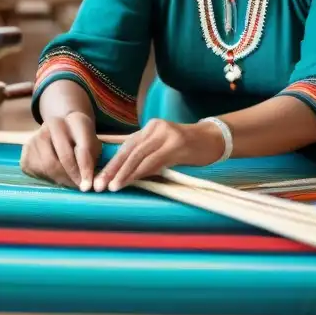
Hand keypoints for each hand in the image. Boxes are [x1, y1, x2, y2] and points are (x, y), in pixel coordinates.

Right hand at [19, 112, 101, 190]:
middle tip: (78, 187)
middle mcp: (54, 124)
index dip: (86, 169)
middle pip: (64, 156)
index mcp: (76, 121)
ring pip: (48, 165)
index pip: (83, 147)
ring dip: (60, 179)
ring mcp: (38, 134)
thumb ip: (91, 163)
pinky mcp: (26, 149)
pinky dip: (46, 177)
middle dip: (72, 176)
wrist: (61, 131)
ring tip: (68, 182)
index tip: (87, 186)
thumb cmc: (81, 142)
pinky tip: (54, 176)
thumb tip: (90, 185)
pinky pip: (35, 170)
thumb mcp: (92, 148)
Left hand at [93, 118, 225, 191]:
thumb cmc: (190, 150)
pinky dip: (140, 171)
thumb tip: (125, 175)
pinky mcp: (176, 143)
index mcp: (149, 128)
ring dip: (123, 172)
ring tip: (112, 186)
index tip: (99, 179)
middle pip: (128, 150)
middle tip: (99, 185)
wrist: (216, 140)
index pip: (125, 147)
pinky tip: (130, 180)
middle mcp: (154, 127)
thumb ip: (147, 159)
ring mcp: (165, 133)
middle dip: (112, 169)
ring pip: (138, 155)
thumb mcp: (165, 152)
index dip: (111, 164)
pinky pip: (153, 159)